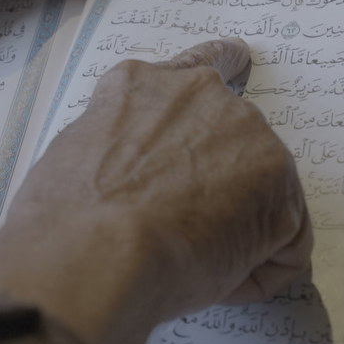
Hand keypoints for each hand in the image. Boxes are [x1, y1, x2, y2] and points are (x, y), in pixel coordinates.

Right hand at [0, 38, 312, 343]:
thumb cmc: (61, 222)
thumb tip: (136, 182)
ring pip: (262, 194)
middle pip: (235, 139)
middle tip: (180, 232)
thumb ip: (123, 149)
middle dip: (220, 186)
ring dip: (238, 231)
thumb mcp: (76, 159)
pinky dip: (256, 273)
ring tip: (185, 259)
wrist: (94, 252)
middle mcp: (201, 93)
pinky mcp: (278, 180)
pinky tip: (216, 282)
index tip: (239, 61)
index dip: (221, 66)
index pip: (196, 64)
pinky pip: (282, 243)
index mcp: (142, 86)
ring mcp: (244, 130)